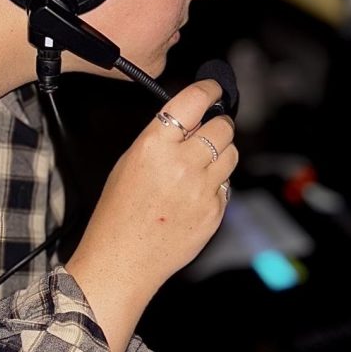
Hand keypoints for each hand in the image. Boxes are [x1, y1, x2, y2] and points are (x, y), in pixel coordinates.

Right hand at [65, 78, 236, 351]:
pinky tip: (195, 195)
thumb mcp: (129, 162)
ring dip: (222, 152)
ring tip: (202, 164)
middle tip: (209, 131)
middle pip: (222, 127)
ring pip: (231, 153)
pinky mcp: (215, 211)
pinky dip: (216, 184)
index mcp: (154, 146)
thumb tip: (193, 119)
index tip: (214, 90)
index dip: (209, 90)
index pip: (194, 101)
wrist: (122, 262)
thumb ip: (162, 138)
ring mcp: (202, 189)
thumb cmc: (118, 212)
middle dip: (218, 126)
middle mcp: (182, 164)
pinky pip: (227, 185)